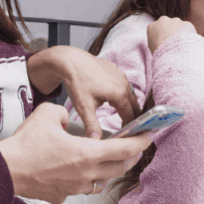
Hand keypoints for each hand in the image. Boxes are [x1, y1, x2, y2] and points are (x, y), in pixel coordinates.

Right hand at [0, 103, 151, 203]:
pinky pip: (81, 189)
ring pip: (102, 181)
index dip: (140, 142)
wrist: (4, 171)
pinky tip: (79, 172)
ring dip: (108, 171)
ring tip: (107, 160)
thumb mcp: (47, 114)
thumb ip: (63, 113)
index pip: (124, 149)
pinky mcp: (63, 196)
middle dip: (130, 157)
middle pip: (119, 168)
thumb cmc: (25, 143)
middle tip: (134, 148)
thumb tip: (64, 119)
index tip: (149, 136)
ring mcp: (75, 188)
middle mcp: (86, 174)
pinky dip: (86, 180)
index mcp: (88, 154)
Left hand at [26, 46, 140, 138]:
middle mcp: (124, 84)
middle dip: (132, 118)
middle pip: (134, 106)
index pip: (132, 117)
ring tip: (121, 116)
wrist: (70, 61)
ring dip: (127, 106)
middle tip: (126, 129)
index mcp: (120, 95)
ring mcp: (121, 75)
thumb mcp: (83, 107)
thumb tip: (96, 142)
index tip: (126, 136)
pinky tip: (112, 100)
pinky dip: (122, 95)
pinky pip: (124, 86)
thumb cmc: (77, 83)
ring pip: (129, 96)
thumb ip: (92, 125)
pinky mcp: (116, 71)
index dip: (130, 128)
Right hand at [147, 16, 195, 54]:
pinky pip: (189, 30)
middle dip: (172, 31)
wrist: (172, 55)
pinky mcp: (187, 24)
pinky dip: (190, 36)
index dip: (163, 36)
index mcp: (151, 26)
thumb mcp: (153, 49)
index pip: (157, 28)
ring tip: (183, 46)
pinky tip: (188, 45)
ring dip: (182, 33)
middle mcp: (163, 20)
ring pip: (180, 26)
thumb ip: (157, 42)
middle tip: (176, 44)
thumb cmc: (161, 55)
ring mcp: (175, 21)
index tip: (166, 43)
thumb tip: (162, 44)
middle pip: (169, 25)